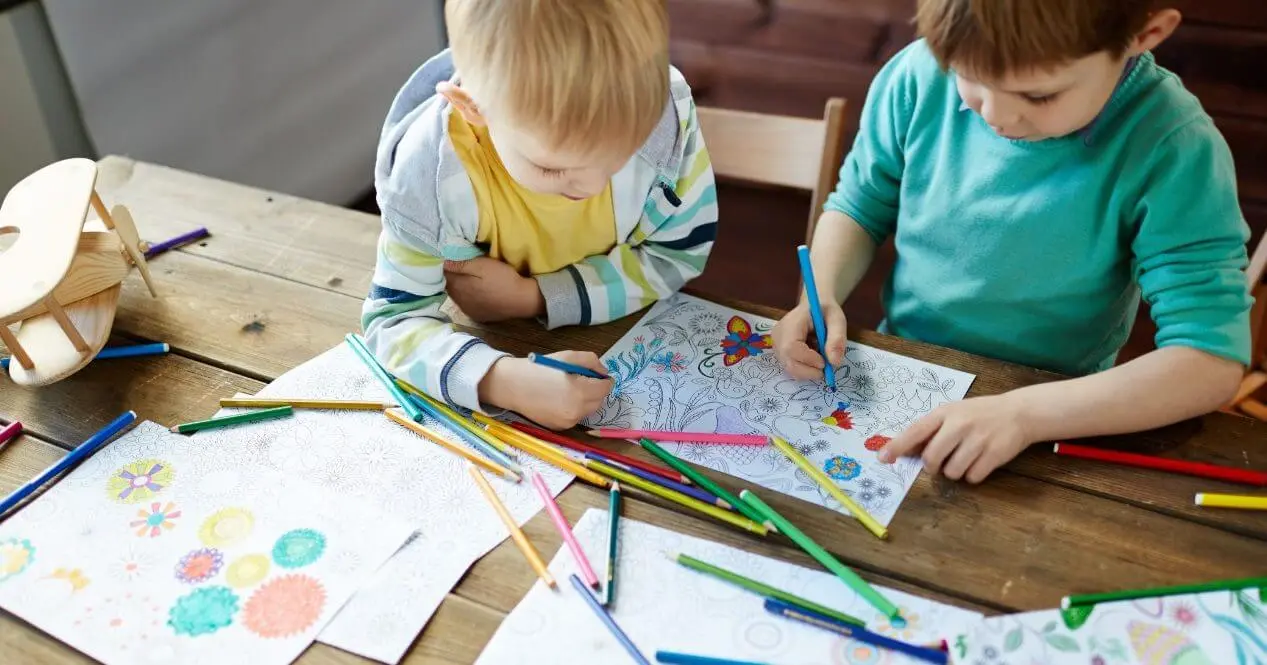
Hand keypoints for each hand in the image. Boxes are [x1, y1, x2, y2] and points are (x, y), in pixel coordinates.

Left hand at [444, 257, 544, 321]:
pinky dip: (467, 297)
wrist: (522, 300)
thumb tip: (443, 262)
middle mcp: (459, 301)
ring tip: (469, 278)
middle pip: (448, 285)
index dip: (446, 265)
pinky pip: (466, 305)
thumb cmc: (502, 279)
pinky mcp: (477, 316)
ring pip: (457, 296)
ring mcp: (468, 310)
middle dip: (452, 276)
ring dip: (459, 287)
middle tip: (461, 266)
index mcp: (458, 286)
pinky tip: (476, 292)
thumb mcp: (482, 265)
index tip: (452, 257)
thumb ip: (461, 264)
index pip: (443, 274)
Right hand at [479, 352, 612, 428]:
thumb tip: (604, 373)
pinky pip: (576, 417)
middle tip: (581, 379)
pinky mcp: (560, 427)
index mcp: (580, 391)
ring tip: (569, 389)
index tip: (597, 375)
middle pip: (599, 401)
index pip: (606, 389)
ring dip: (586, 400)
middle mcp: (576, 411)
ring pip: (588, 411)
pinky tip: (559, 399)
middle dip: (595, 390)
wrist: (512, 385)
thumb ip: (591, 361)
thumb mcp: (568, 356)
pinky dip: (574, 408)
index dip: (604, 380)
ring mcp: (568, 422)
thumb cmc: (540, 368)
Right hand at [771, 301, 846, 380]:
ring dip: (808, 370)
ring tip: (819, 356)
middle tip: (826, 368)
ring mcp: (777, 345)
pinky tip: (812, 357)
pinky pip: (791, 367)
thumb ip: (837, 339)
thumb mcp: (837, 320)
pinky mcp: (779, 352)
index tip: (825, 362)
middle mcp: (779, 335)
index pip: (791, 347)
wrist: (814, 307)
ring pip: (789, 368)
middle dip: (809, 371)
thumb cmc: (825, 311)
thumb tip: (835, 362)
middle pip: (788, 361)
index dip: (808, 359)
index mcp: (791, 323)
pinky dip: (805, 368)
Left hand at [878, 394, 1033, 483]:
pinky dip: (972, 475)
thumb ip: (931, 430)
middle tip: (940, 462)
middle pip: (932, 459)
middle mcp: (959, 425)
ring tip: (964, 458)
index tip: (883, 459)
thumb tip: (906, 451)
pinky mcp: (994, 454)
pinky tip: (979, 462)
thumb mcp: (953, 413)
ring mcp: (978, 440)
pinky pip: (972, 477)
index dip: (898, 446)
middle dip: (932, 467)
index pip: (915, 432)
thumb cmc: (978, 414)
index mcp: (945, 413)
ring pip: (952, 472)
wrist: (1018, 412)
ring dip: (954, 472)